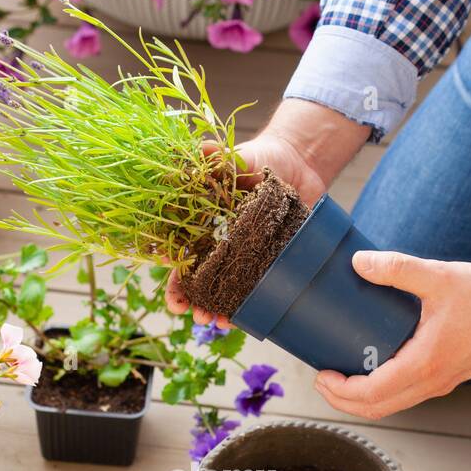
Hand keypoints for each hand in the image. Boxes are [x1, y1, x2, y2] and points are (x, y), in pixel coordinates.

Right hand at [165, 131, 327, 327]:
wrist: (302, 164)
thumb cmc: (265, 157)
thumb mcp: (243, 155)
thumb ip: (223, 157)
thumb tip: (204, 148)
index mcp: (203, 218)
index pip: (178, 246)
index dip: (170, 266)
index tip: (168, 279)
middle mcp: (218, 241)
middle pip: (196, 276)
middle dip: (189, 298)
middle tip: (190, 313)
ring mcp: (242, 255)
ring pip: (221, 288)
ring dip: (213, 308)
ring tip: (212, 322)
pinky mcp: (266, 262)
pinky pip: (252, 289)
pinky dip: (245, 307)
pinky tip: (241, 319)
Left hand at [314, 252, 470, 419]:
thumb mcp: (438, 276)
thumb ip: (397, 269)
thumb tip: (359, 263)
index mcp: (426, 364)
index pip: (372, 394)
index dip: (340, 391)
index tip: (321, 375)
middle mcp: (433, 382)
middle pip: (377, 409)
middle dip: (344, 401)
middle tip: (323, 380)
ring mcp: (442, 384)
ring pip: (393, 405)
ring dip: (364, 399)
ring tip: (343, 376)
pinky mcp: (448, 379)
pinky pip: (408, 395)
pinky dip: (384, 392)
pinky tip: (374, 368)